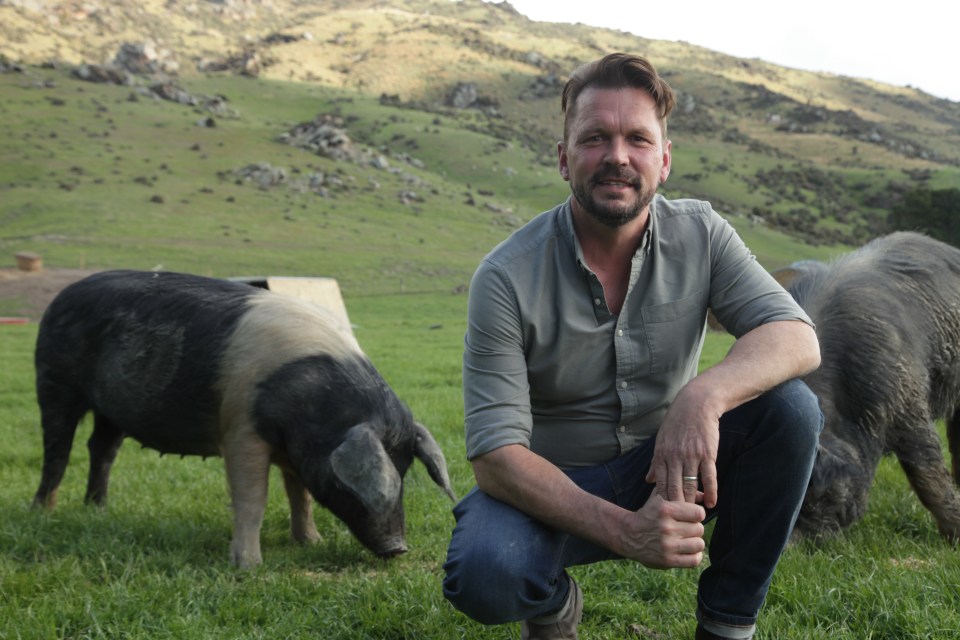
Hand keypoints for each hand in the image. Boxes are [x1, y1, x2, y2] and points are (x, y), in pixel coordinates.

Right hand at [616, 493, 704, 568]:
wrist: (628, 535)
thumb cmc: (649, 515)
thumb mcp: (659, 499)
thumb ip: (680, 494)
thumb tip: (702, 495)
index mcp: (665, 510)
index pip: (698, 513)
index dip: (696, 514)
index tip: (690, 517)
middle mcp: (666, 527)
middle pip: (699, 529)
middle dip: (694, 528)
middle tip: (686, 529)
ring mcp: (667, 546)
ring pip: (699, 544)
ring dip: (695, 542)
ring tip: (687, 540)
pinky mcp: (667, 560)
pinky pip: (694, 560)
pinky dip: (694, 556)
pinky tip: (687, 551)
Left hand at [644, 386, 720, 507]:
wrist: (696, 404)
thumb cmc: (677, 423)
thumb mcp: (662, 440)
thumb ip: (656, 462)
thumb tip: (648, 480)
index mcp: (661, 455)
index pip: (660, 484)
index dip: (662, 501)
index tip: (664, 515)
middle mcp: (674, 457)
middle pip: (674, 488)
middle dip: (675, 507)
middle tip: (678, 522)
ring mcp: (691, 456)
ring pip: (689, 485)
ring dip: (692, 502)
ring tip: (693, 517)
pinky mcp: (707, 453)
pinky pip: (708, 477)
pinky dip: (710, 492)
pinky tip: (711, 504)